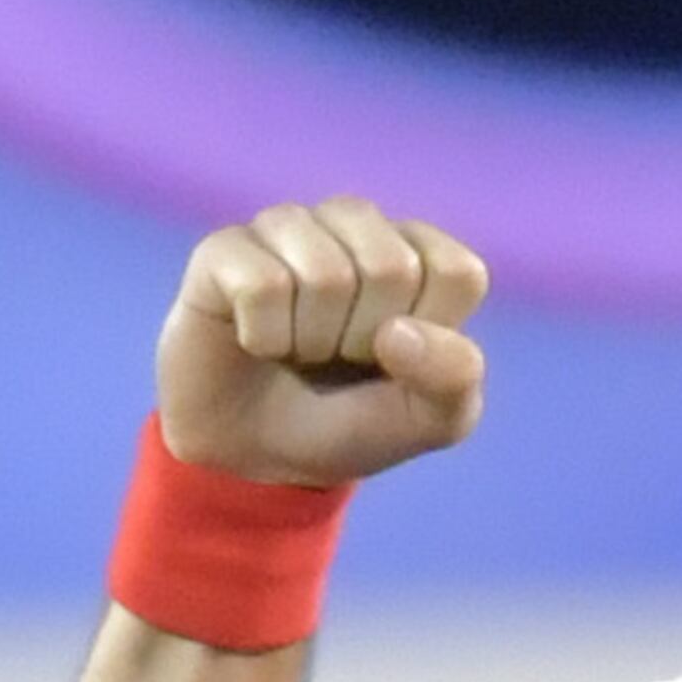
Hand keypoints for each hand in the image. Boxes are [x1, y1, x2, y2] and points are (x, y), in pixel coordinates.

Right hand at [156, 198, 487, 484]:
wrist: (259, 457)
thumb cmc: (352, 424)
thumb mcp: (431, 421)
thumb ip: (455, 379)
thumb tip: (398, 330)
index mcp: (418, 251)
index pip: (456, 273)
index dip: (430, 340)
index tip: (398, 362)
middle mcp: (354, 224)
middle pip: (390, 267)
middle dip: (364, 341)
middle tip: (338, 358)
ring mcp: (287, 228)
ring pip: (325, 274)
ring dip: (312, 341)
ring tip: (298, 350)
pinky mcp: (225, 248)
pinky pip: (262, 284)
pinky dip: (264, 336)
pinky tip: (256, 341)